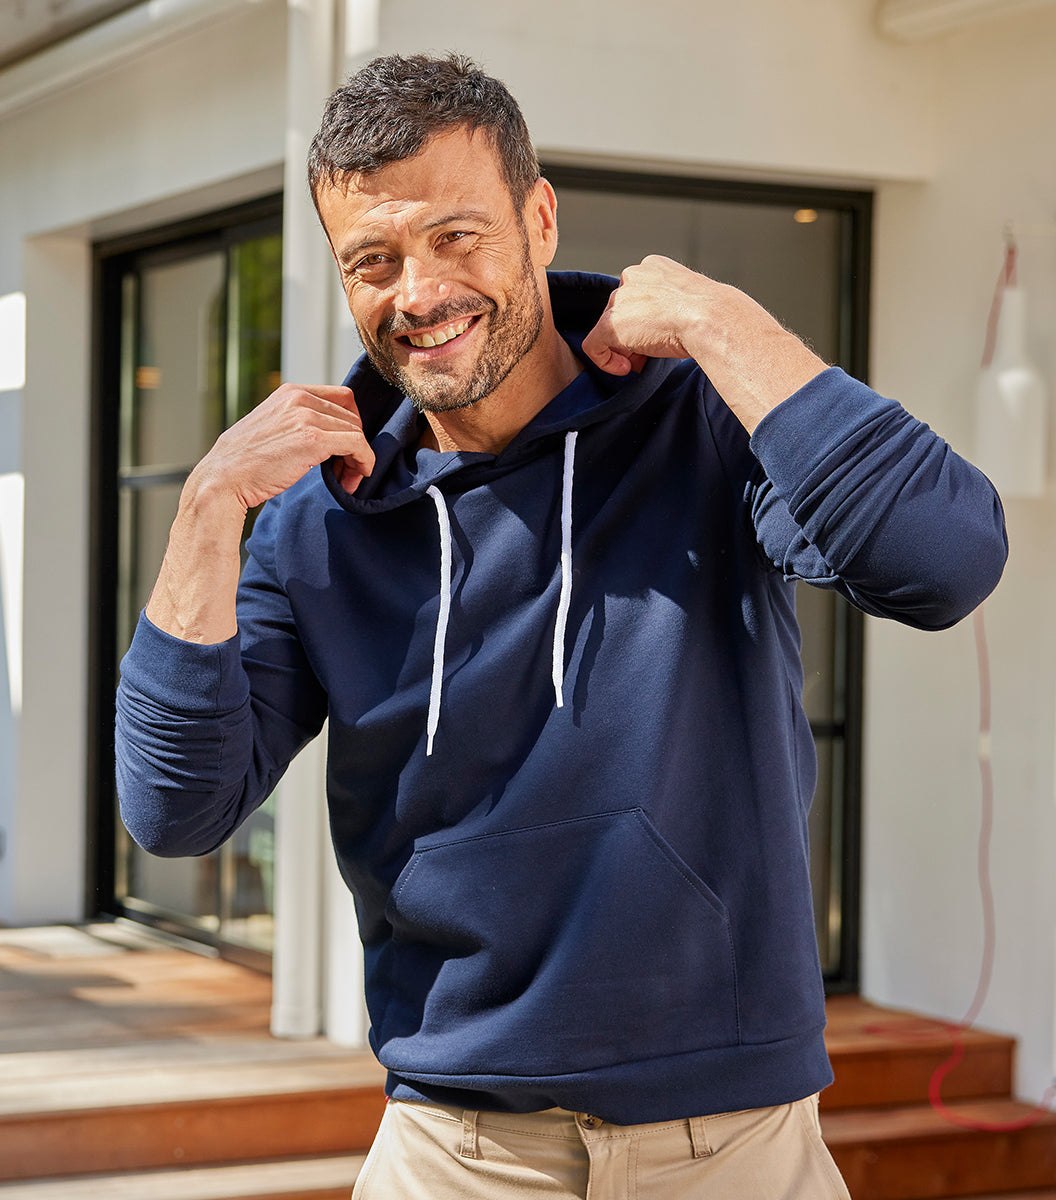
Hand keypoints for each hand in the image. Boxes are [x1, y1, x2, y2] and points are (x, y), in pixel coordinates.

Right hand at [145, 383, 373, 643]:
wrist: (222, 481)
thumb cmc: (244, 464)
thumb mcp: (271, 428)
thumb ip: (297, 422)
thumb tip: (326, 432)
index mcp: (290, 392)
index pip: (343, 398)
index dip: (351, 424)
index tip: (345, 449)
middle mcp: (299, 398)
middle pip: (352, 416)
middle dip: (355, 444)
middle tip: (347, 471)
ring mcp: (306, 417)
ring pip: (357, 432)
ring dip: (358, 458)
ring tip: (346, 480)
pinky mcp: (313, 440)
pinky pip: (358, 445)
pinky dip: (364, 463)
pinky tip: (353, 480)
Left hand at [581, 256, 826, 432]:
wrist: (714, 319)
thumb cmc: (717, 315)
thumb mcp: (696, 303)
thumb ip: (678, 308)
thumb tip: (683, 328)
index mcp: (654, 266)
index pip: (637, 294)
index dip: (644, 321)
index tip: (658, 338)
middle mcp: (634, 276)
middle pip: (620, 311)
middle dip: (633, 337)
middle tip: (649, 357)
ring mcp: (621, 299)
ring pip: (608, 328)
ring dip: (624, 349)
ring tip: (643, 363)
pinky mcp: (612, 323)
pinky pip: (594, 345)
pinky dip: (606, 361)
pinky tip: (627, 369)